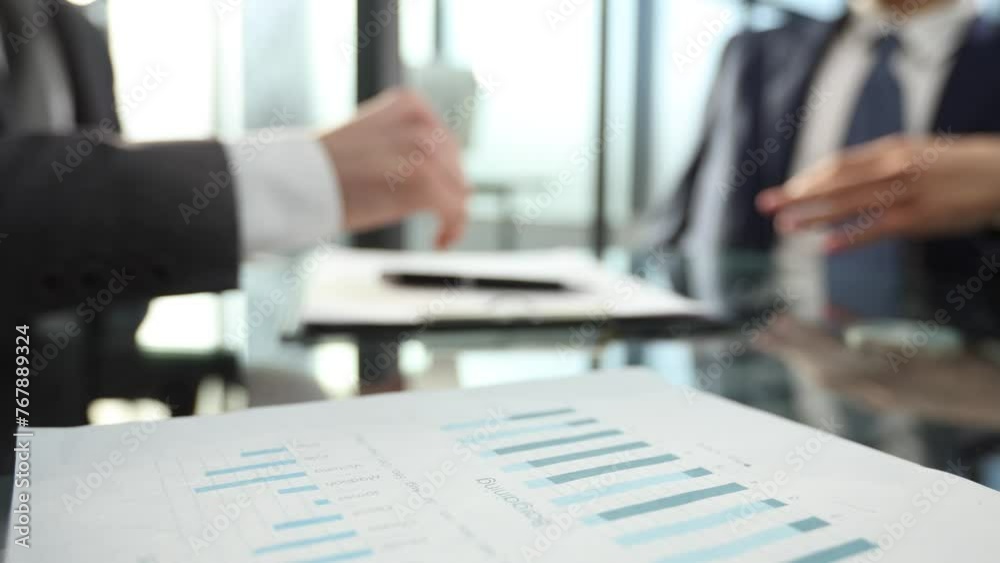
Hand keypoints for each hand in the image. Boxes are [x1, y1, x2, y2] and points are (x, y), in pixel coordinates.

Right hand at [321, 89, 469, 248]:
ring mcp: (424, 151)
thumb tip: (437, 171)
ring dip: (451, 216)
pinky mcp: (424, 183)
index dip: (447, 175)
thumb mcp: (370, 140)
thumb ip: (402, 145)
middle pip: (455, 168)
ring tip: (437, 235)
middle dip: (447, 196)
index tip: (437, 198)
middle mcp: (422, 122)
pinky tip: (439, 242)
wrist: (298, 180)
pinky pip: (455, 210)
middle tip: (436, 222)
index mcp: (410, 104)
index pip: (446, 144)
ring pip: (458, 191)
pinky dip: (453, 230)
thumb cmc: (325, 168)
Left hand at [756, 135, 999, 250]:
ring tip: (785, 226)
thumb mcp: (918, 153)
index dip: (809, 179)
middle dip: (797, 195)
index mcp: (892, 149)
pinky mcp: (919, 218)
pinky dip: (850, 238)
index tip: (787, 191)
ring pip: (849, 205)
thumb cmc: (958, 166)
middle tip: (766, 204)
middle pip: (834, 183)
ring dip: (814, 216)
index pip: (839, 165)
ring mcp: (906, 193)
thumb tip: (848, 177)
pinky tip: (826, 248)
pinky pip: (877, 229)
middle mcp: (894, 167)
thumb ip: (883, 164)